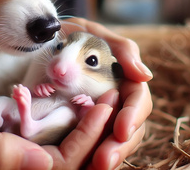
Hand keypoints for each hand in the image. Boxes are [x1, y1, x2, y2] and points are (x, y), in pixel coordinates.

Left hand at [60, 17, 152, 168]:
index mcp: (125, 81)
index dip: (133, 116)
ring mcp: (101, 115)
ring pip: (112, 141)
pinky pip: (91, 144)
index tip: (121, 130)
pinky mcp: (82, 125)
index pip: (138, 102)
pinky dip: (89, 156)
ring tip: (96, 167)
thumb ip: (122, 50)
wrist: (43, 41)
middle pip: (129, 129)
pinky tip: (83, 165)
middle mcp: (117, 102)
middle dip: (119, 146)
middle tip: (104, 161)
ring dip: (107, 155)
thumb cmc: (72, 35)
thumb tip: (145, 76)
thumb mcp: (94, 34)